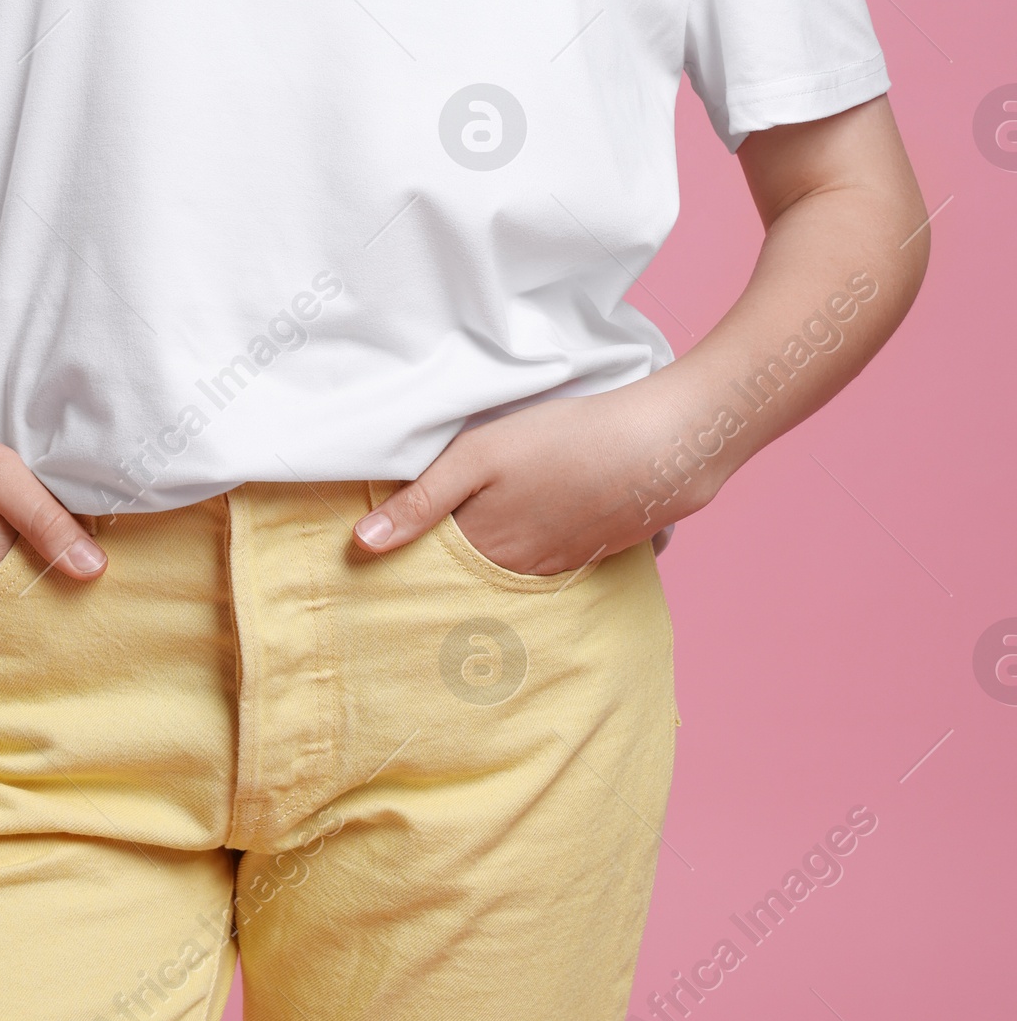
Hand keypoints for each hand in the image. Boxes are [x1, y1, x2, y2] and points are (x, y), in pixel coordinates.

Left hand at [353, 387, 718, 574]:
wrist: (659, 449)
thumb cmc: (563, 441)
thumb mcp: (478, 456)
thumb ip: (420, 501)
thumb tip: (362, 546)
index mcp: (484, 548)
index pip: (430, 571)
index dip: (406, 565)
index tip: (378, 571)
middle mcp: (519, 571)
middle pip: (468, 580)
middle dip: (443, 577)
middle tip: (413, 574)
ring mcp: (559, 566)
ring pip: (507, 576)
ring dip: (485, 569)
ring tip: (465, 555)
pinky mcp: (591, 554)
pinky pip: (545, 569)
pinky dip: (527, 559)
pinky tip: (528, 533)